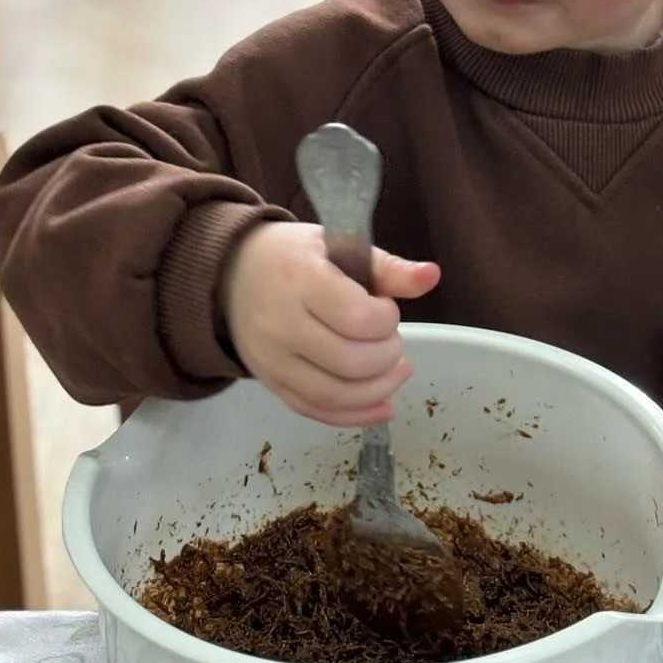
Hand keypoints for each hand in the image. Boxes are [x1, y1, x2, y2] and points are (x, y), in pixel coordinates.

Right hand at [223, 221, 439, 425]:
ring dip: (378, 391)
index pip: (357, 318)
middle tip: (393, 342)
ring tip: (397, 372)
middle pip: (349, 362)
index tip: (386, 309)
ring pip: (333, 395)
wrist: (231, 275)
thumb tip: (432, 275)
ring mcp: (272, 361)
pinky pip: (314, 411)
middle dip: (387, 357)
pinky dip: (354, 416)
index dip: (386, 320)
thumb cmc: (294, 257)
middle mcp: (281, 324)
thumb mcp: (339, 246)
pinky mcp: (270, 384)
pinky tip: (382, 407)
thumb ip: (387, 267)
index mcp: (300, 280)